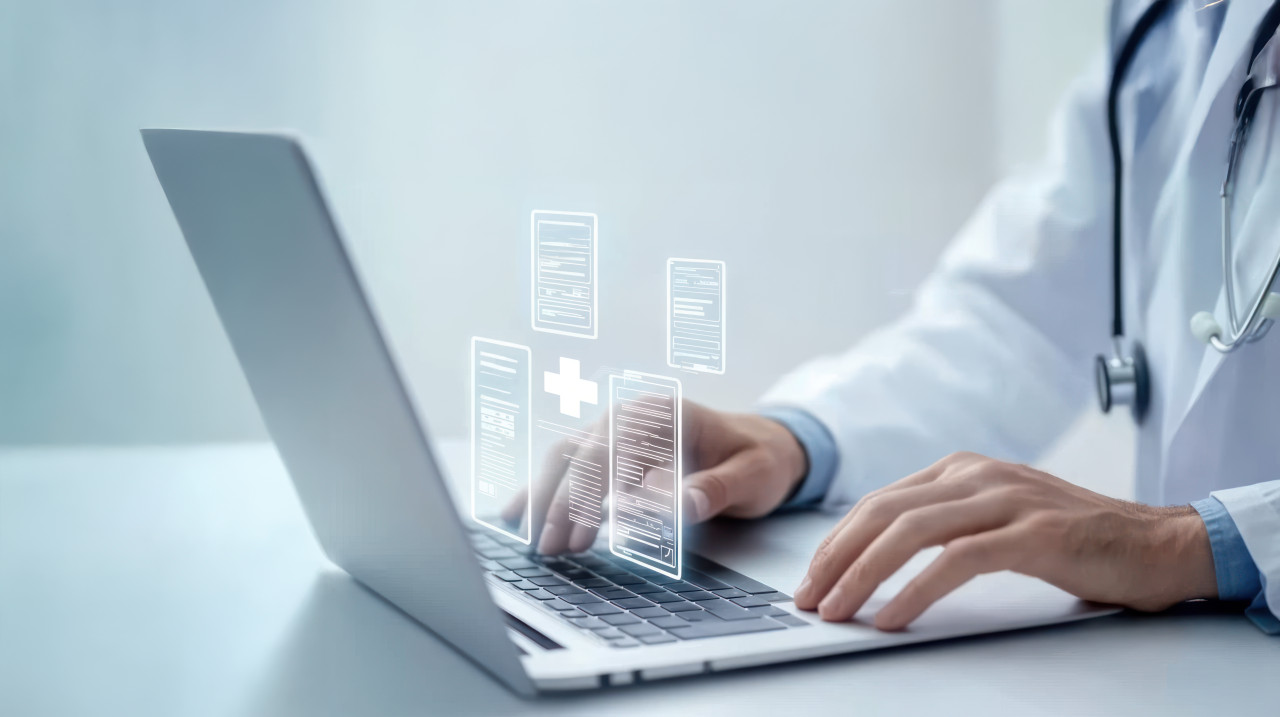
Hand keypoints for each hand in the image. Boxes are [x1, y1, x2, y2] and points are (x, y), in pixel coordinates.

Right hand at [505, 400, 808, 553]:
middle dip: (559, 502)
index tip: (579, 532)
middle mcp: (633, 415)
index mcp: (665, 414)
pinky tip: (517, 515)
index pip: (613, 448)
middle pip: (580, 453)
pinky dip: (543, 490)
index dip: (591, 491)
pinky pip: (568, 465)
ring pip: (565, 458)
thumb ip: (716, 488)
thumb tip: (681, 503)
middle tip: (549, 548)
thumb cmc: (759, 459)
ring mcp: (618, 429)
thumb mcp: (753, 476)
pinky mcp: (612, 448)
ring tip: (536, 543)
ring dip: (546, 499)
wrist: (765, 444)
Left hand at [792, 452, 1216, 629]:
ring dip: (864, 575)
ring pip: (910, 533)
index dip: (838, 542)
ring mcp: (1005, 500)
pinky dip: (915, 591)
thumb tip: (877, 559)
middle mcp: (977, 475)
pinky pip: (956, 561)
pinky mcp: (1032, 534)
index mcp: (962, 469)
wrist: (1156, 544)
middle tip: (811, 598)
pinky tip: (893, 617)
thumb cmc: (1072, 540)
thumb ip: (945, 525)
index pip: (880, 502)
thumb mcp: (996, 518)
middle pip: (883, 513)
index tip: (813, 578)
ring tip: (839, 610)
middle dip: (837, 558)